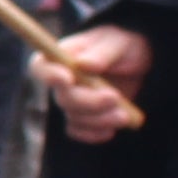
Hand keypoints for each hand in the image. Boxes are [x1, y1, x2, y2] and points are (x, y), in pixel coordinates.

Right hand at [53, 22, 151, 146]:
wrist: (137, 64)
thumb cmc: (122, 46)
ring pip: (75, 117)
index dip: (48, 75)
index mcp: (62, 56)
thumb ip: (101, 53)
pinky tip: (113, 128)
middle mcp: (62, 80)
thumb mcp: (117, 43)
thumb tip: (83, 64)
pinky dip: (95, 133)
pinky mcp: (83, 117)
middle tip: (115, 97)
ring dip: (100, 119)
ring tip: (125, 115)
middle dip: (89, 102)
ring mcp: (72, 100)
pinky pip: (79, 131)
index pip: (40, 67)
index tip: (68, 78)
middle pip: (63, 98)